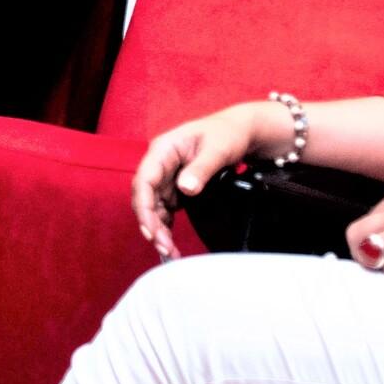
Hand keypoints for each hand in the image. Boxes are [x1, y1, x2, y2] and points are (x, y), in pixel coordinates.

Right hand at [129, 102, 273, 258]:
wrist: (240, 132)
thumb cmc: (227, 133)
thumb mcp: (217, 149)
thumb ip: (201, 169)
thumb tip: (186, 188)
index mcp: (163, 149)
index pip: (145, 180)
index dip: (144, 206)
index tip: (151, 229)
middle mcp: (160, 163)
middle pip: (146, 197)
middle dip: (151, 224)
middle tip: (164, 247)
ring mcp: (167, 177)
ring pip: (153, 207)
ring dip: (158, 230)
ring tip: (169, 251)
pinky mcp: (175, 188)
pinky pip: (164, 210)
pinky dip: (166, 227)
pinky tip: (171, 243)